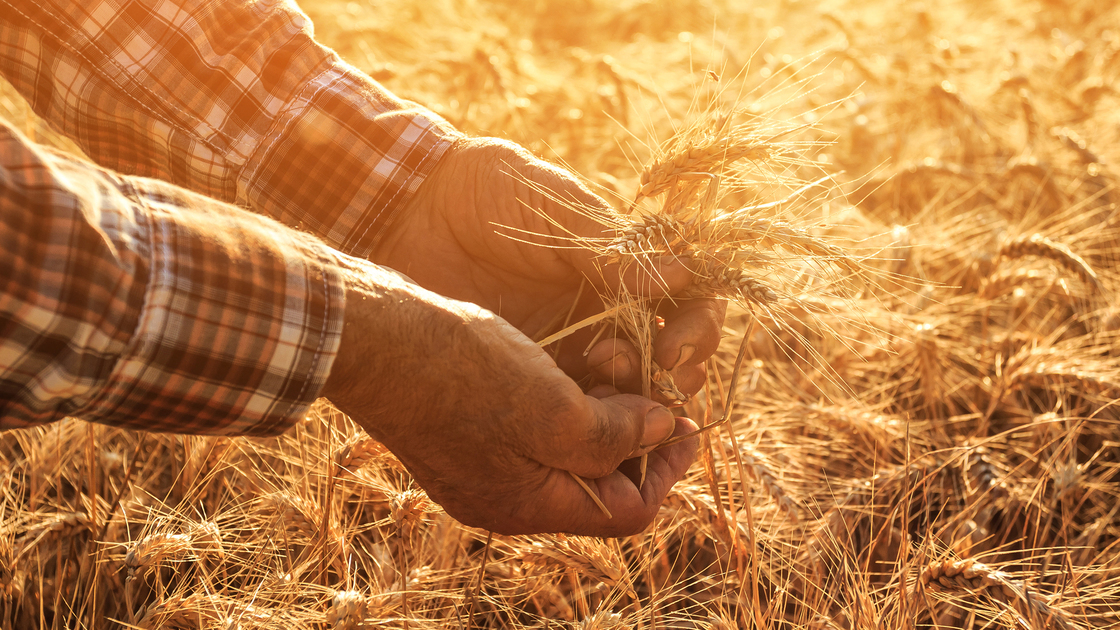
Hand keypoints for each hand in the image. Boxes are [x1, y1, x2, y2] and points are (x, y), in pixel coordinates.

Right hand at [320, 259, 698, 535]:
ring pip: (568, 448)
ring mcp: (484, 468)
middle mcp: (508, 497)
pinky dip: (564, 396)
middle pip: (600, 481)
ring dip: (601, 405)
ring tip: (612, 355)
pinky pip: (534, 428)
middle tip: (652, 377)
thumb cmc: (461, 374)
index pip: (628, 510)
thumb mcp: (553, 408)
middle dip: (635, 429)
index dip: (668, 466)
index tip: (688, 418)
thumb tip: (663, 429)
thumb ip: (615, 433)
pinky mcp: (469, 435)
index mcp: (530, 506)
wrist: (372, 342)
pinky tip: (571, 356)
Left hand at [372, 137, 725, 399]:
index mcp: (622, 267)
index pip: (685, 301)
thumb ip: (613, 249)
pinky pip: (572, 407)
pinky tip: (584, 418)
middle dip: (677, 373)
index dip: (696, 327)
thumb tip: (682, 274)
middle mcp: (604, 312)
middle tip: (661, 379)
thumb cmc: (488, 193)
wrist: (409, 209)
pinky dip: (589, 420)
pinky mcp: (528, 374)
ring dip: (638, 400)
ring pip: (626, 389)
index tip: (675, 347)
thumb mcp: (555, 210)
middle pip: (666, 355)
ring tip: (616, 392)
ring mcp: (568, 346)